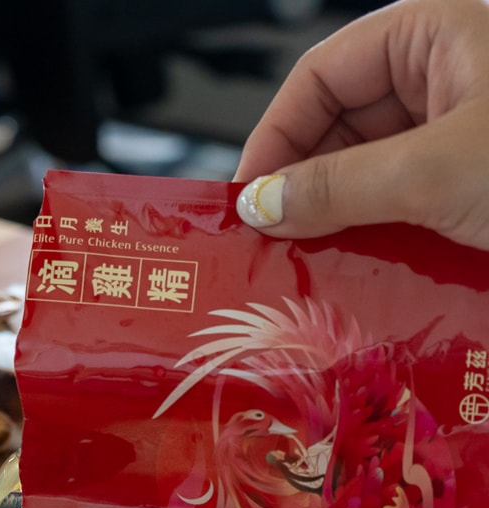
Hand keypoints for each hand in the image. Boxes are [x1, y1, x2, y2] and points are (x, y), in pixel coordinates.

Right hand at [233, 0, 488, 248]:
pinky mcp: (475, 179)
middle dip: (303, 186)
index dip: (274, 136)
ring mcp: (465, 129)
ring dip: (340, 219)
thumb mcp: (437, 172)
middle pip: (339, 126)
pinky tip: (362, 268)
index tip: (247, 196)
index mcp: (436, 34)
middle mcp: (448, 75)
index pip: (320, 75)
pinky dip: (381, 235)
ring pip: (370, 171)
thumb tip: (263, 204)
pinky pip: (407, 202)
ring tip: (314, 260)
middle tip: (273, 238)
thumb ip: (339, 186)